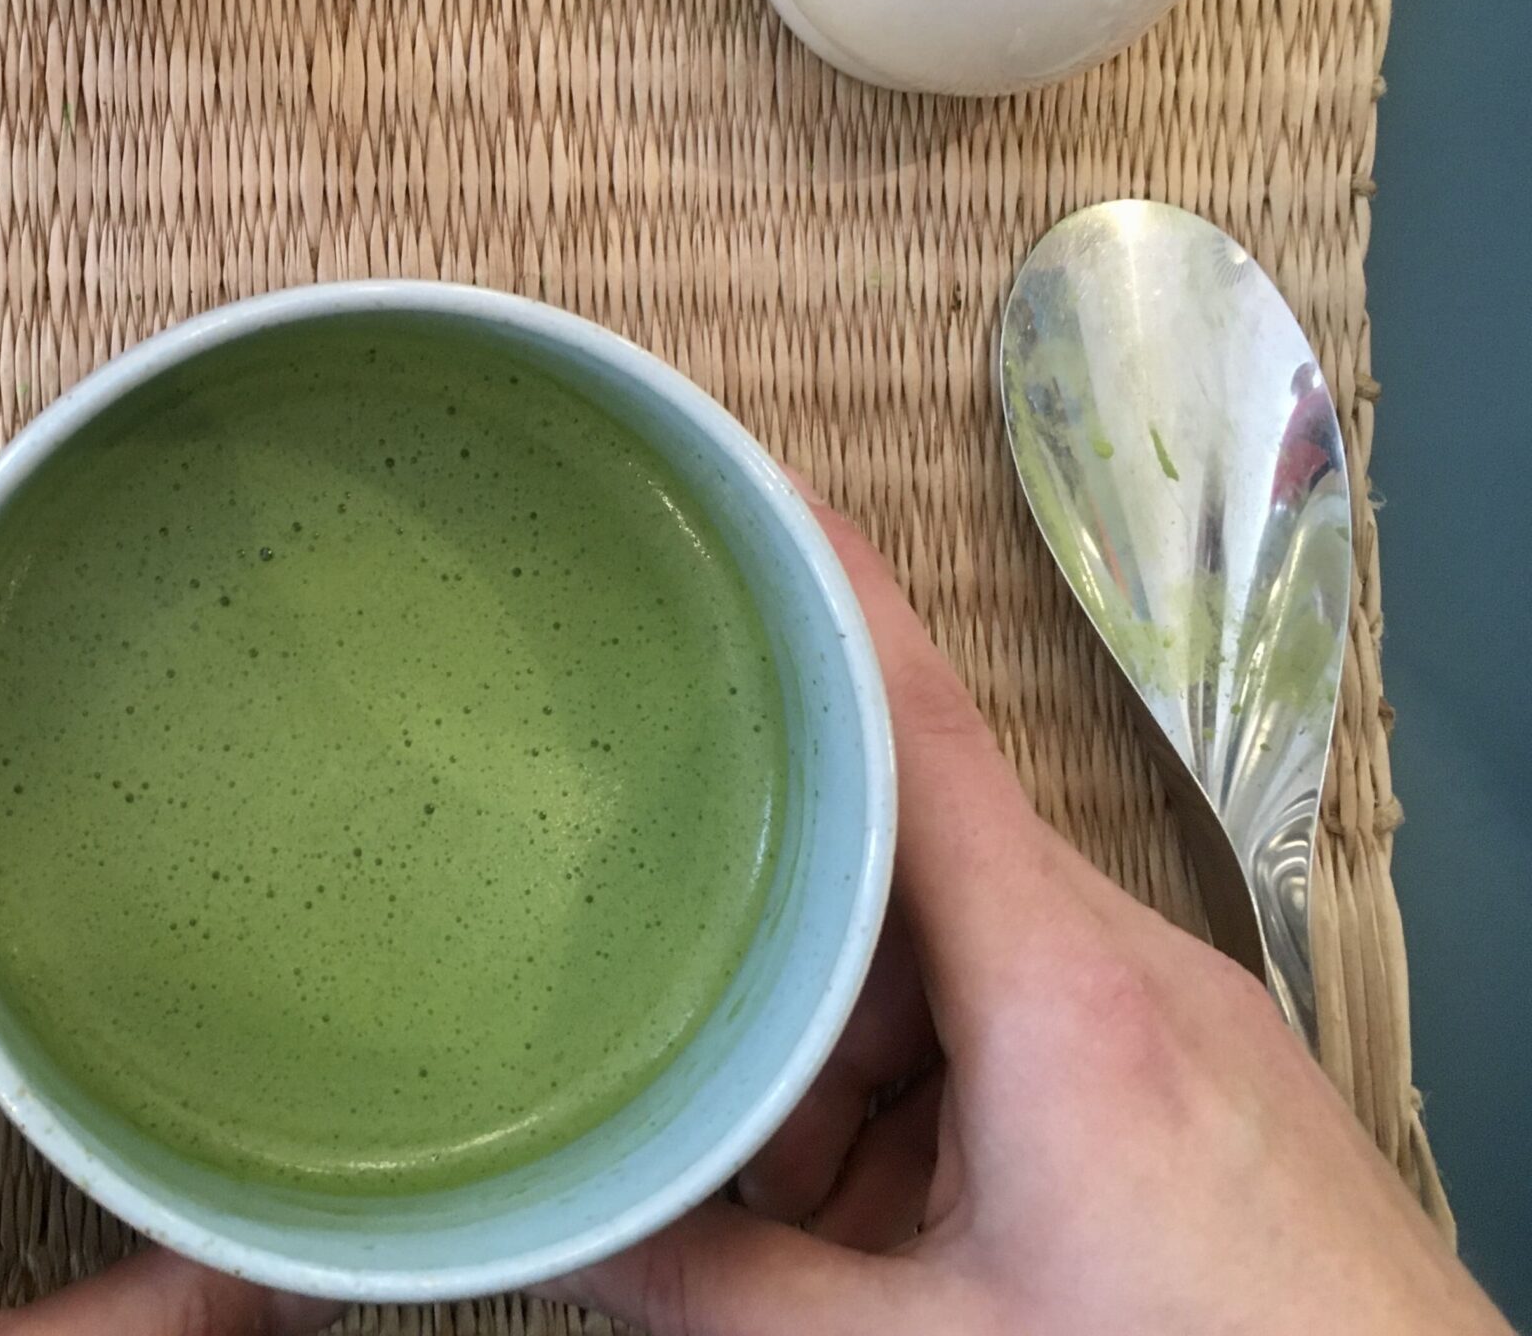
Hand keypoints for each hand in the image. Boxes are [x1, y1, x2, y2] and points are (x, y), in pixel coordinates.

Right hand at [544, 491, 1507, 1335]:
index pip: (920, 728)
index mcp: (1059, 988)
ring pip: (940, 960)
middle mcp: (1118, 964)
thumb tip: (570, 1229)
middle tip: (642, 962)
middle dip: (767, 923)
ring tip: (757, 1155)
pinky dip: (906, 1093)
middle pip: (900, 862)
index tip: (738, 492)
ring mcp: (1157, 1017)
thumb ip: (727, 1292)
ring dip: (836, 1043)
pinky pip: (998, 1028)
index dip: (825, 596)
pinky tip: (862, 1205)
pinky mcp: (1176, 1077)